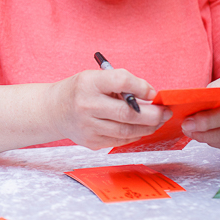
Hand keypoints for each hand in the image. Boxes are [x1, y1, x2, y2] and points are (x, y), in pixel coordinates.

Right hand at [47, 69, 168, 149]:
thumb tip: (150, 96)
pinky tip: (140, 128)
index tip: (152, 92)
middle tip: (165, 112)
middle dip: (153, 114)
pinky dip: (134, 134)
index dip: (142, 87)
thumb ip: (120, 83)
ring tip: (157, 121)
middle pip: (129, 113)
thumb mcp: (95, 77)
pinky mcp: (91, 142)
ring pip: (127, 131)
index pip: (121, 81)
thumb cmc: (79, 91)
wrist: (53, 110)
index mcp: (88, 83)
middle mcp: (86, 105)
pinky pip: (120, 140)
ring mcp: (88, 127)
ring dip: (148, 127)